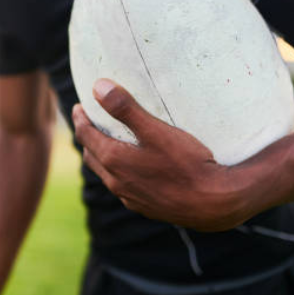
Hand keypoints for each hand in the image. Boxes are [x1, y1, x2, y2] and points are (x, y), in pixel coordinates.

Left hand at [72, 79, 249, 231]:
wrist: (214, 204)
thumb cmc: (187, 163)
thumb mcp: (156, 130)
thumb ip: (125, 108)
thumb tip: (98, 87)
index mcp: (114, 160)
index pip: (86, 135)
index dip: (80, 119)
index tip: (79, 106)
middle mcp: (117, 182)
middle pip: (92, 155)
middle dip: (88, 136)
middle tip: (91, 121)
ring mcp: (131, 198)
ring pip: (107, 173)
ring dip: (103, 155)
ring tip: (110, 141)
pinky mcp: (146, 207)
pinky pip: (123, 187)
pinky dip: (119, 172)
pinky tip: (134, 167)